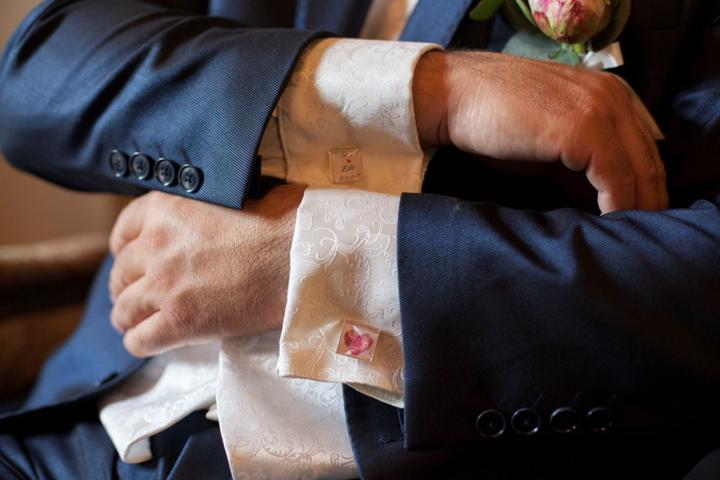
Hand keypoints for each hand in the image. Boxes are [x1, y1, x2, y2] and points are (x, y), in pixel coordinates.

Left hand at [108, 184, 304, 356]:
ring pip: (123, 310)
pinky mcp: (179, 320)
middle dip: (128, 286)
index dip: (126, 250)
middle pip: (119, 273)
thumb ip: (203, 206)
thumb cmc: (280, 223)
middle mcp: (155, 245)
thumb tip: (210, 211)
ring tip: (146, 321)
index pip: (122, 230)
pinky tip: (155, 340)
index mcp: (165, 209)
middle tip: (143, 295)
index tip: (134, 260)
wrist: (299, 258)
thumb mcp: (231, 197)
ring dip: (132, 317)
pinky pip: (139, 340)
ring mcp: (163, 285)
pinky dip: (143, 342)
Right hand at [413, 51, 667, 213]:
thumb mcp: (547, 141)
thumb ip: (578, 162)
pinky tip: (608, 227)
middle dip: (648, 201)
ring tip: (628, 240)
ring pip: (639, 171)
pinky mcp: (584, 130)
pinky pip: (616, 179)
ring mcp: (601, 109)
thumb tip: (600, 197)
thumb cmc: (493, 120)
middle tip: (640, 236)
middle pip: (650, 159)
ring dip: (637, 208)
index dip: (644, 185)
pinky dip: (617, 207)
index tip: (637, 217)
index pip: (644, 146)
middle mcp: (613, 95)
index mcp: (608, 91)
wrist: (455, 97)